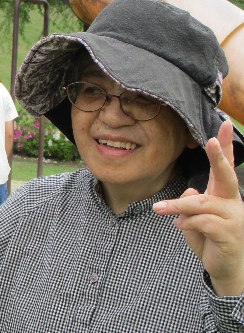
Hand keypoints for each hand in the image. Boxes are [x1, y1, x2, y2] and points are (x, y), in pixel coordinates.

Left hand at [153, 120, 243, 295]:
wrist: (225, 269)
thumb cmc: (210, 239)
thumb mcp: (195, 218)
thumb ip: (190, 202)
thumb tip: (189, 193)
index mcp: (225, 195)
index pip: (225, 166)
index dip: (225, 146)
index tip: (223, 124)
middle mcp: (233, 202)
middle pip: (225, 175)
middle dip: (218, 156)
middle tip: (211, 139)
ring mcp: (234, 217)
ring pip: (201, 203)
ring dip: (177, 205)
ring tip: (159, 209)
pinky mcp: (229, 233)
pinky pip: (200, 221)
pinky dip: (186, 223)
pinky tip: (181, 227)